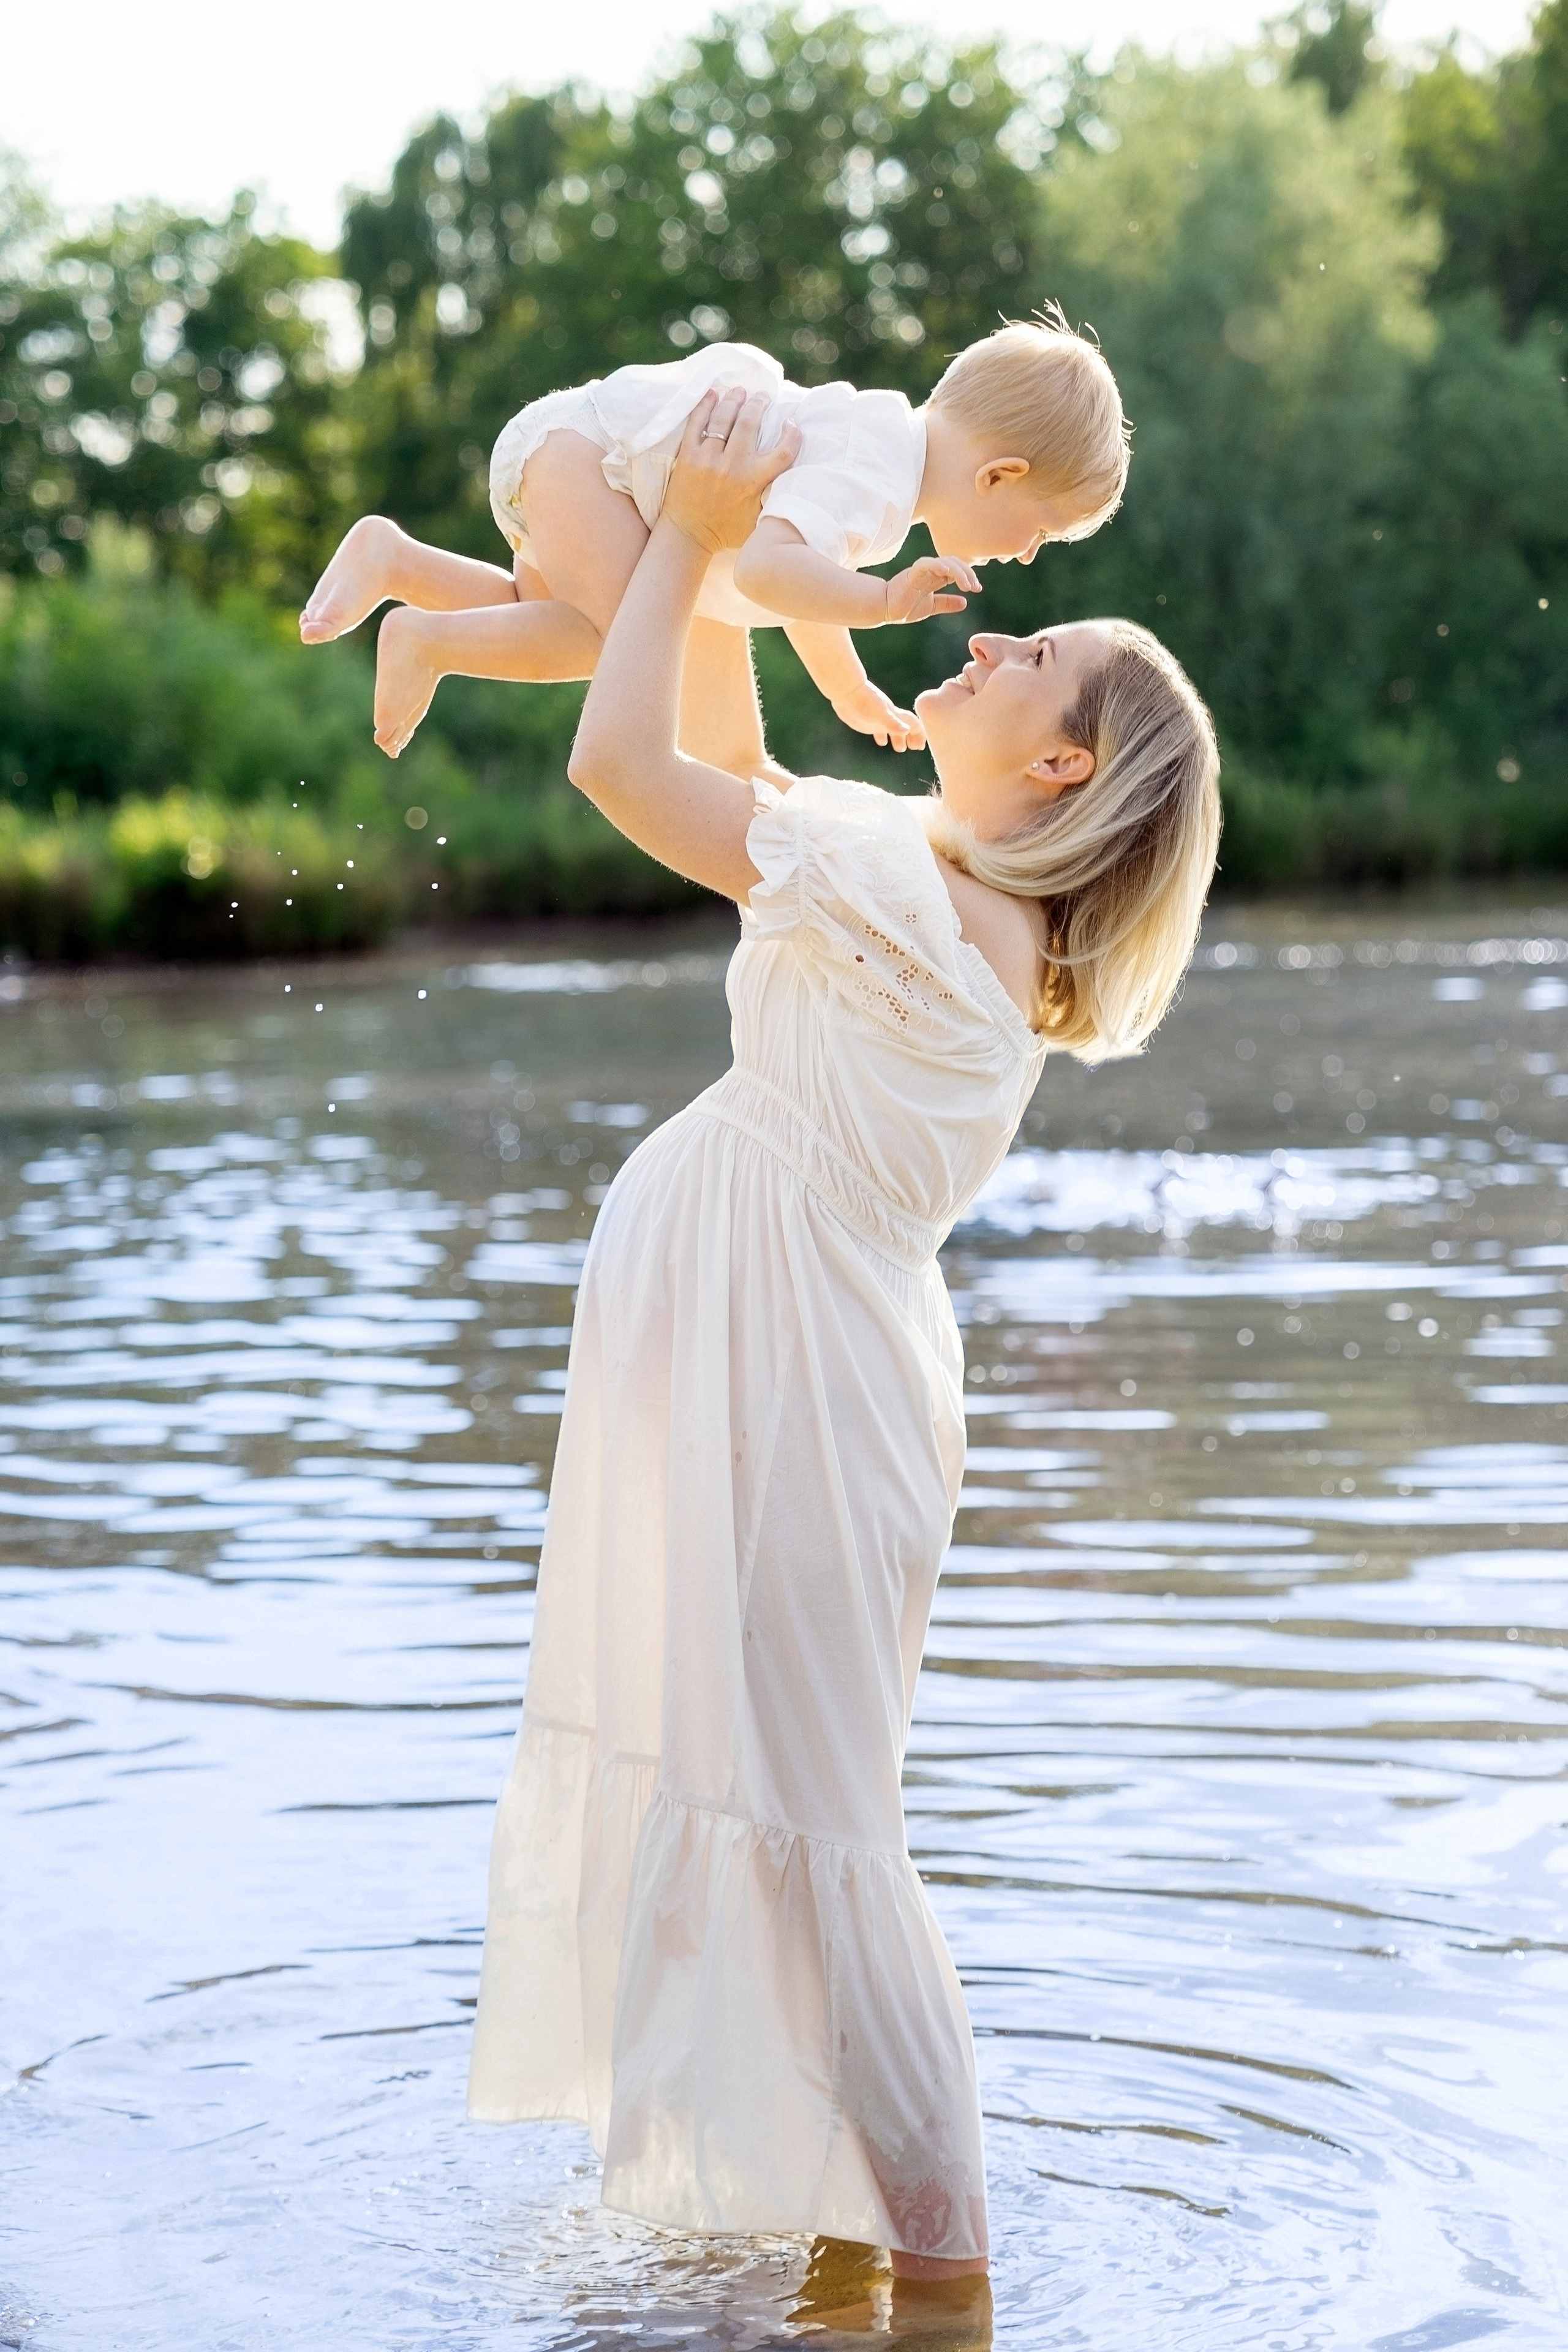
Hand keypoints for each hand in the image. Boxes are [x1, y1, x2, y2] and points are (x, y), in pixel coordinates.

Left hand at [662, 386, 801, 555]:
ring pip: (724, 417)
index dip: (792, 435)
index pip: (782, 452)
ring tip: (740, 391)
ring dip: (734, 399)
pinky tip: (713, 394)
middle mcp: (732, 467)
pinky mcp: (688, 456)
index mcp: (752, 482)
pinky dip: (705, 405)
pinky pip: (696, 423)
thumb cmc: (725, 531)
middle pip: (751, 423)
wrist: (687, 536)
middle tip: (763, 396)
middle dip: (759, 404)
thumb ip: (772, 497)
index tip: (792, 424)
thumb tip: (789, 478)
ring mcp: (707, 459)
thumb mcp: (756, 519)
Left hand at [832, 678, 925, 752]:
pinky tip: (882, 742)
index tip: (920, 747)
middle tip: (914, 748)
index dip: (919, 734)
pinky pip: (878, 729)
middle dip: (912, 737)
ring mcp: (878, 719)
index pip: (912, 723)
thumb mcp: (879, 713)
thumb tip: (906, 730)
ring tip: (900, 748)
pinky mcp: (867, 721)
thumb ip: (892, 723)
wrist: (847, 691)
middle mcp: (888, 716)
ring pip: (892, 729)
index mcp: (894, 714)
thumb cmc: (864, 700)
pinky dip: (882, 736)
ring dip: (898, 738)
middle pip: (905, 727)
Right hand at [882, 554, 980, 625]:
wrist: (884, 609)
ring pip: (944, 562)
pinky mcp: (911, 573)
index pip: (957, 569)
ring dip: (958, 572)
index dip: (969, 576)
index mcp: (935, 577)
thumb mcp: (931, 607)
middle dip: (967, 573)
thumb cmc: (904, 607)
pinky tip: (947, 572)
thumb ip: (946, 603)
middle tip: (975, 587)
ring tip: (967, 585)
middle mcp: (930, 571)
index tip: (977, 588)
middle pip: (954, 562)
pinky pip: (926, 564)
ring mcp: (921, 571)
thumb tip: (965, 603)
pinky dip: (937, 565)